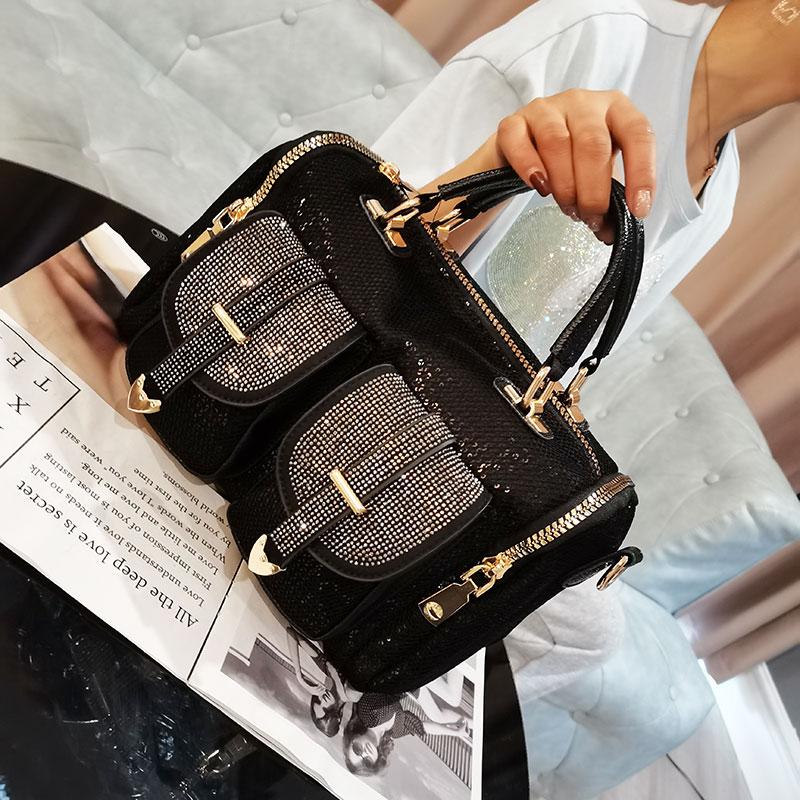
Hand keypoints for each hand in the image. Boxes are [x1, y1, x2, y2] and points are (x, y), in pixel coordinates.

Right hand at [491, 89, 655, 237]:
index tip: (638, 210)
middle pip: (593, 144)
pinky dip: (530, 167)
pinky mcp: (513, 123)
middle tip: (590, 218)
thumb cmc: (569, 160)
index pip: (638, 133)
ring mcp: (545, 109)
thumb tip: (608, 233)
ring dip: (565, 185)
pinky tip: (540, 187)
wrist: (525, 149)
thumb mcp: (597, 174)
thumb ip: (608, 201)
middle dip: (594, 191)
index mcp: (614, 109)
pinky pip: (520, 141)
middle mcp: (582, 103)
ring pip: (557, 143)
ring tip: (567, 208)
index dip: (642, 173)